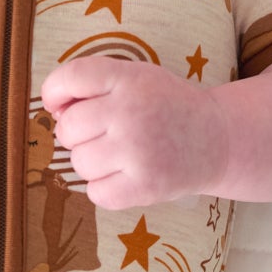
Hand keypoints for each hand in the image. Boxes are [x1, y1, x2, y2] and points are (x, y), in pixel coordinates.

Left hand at [39, 57, 226, 210]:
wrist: (217, 139)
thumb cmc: (165, 106)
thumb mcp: (137, 78)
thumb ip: (94, 84)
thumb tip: (53, 111)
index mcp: (129, 79)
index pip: (71, 77)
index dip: (53, 92)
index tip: (59, 104)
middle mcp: (132, 112)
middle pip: (68, 128)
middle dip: (76, 134)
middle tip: (103, 133)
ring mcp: (138, 151)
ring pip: (79, 163)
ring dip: (91, 162)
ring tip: (119, 155)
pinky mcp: (146, 186)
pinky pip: (95, 193)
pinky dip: (104, 189)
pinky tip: (125, 175)